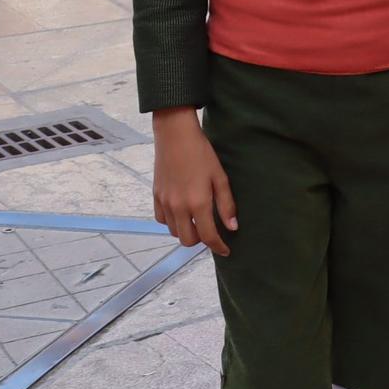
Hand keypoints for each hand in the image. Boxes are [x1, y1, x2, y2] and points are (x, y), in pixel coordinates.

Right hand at [152, 108, 235, 254]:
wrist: (175, 137)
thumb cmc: (202, 154)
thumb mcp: (220, 178)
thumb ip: (226, 205)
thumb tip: (232, 227)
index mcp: (198, 203)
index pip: (208, 236)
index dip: (218, 247)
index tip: (226, 250)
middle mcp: (178, 207)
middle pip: (188, 240)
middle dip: (201, 240)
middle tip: (211, 230)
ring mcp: (165, 203)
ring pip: (174, 232)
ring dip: (186, 231)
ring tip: (197, 220)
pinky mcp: (155, 197)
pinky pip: (162, 220)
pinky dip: (172, 222)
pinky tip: (182, 212)